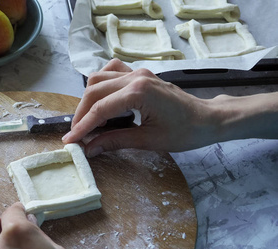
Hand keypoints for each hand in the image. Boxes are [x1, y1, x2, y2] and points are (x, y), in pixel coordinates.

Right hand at [62, 58, 216, 154]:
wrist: (208, 118)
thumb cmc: (185, 131)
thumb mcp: (148, 140)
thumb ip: (115, 141)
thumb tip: (89, 148)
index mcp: (139, 92)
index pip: (100, 109)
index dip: (82, 127)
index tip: (70, 141)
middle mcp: (135, 77)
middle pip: (94, 91)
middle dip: (81, 114)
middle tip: (77, 135)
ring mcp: (138, 72)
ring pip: (99, 78)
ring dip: (88, 99)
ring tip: (87, 121)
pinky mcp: (140, 74)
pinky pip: (111, 71)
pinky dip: (100, 84)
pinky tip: (101, 99)